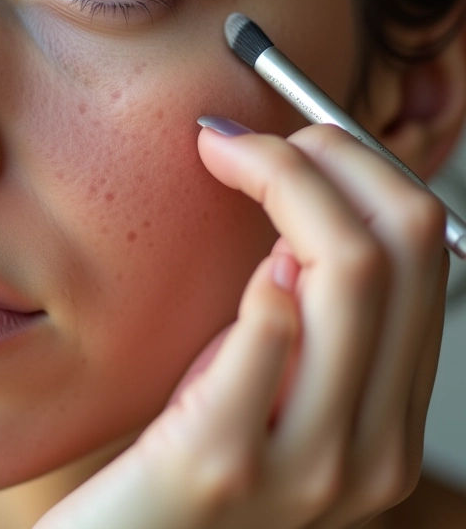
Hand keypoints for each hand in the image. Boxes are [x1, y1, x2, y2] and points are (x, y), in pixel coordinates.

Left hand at [34, 121, 448, 528]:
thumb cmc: (180, 460)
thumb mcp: (265, 386)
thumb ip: (308, 323)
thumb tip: (308, 223)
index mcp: (389, 419)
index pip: (424, 250)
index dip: (363, 169)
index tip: (296, 139)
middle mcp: (371, 447)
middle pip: (396, 246)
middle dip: (325, 157)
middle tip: (251, 138)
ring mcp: (306, 465)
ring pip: (348, 271)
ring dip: (283, 182)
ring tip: (226, 158)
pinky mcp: (219, 465)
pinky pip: (271, 331)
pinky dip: (260, 277)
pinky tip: (238, 265)